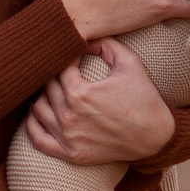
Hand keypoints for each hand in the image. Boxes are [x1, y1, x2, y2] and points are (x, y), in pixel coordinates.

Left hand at [21, 38, 176, 166]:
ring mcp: (68, 137)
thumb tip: (84, 37)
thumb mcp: (130, 63)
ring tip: (56, 90)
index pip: (58, 68)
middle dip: (55, 75)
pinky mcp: (70, 154)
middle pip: (46, 87)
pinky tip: (41, 113)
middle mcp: (69, 116)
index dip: (67, 58)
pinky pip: (37, 138)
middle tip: (65, 71)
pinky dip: (32, 124)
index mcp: (80, 93)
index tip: (76, 58)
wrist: (156, 137)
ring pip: (37, 109)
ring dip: (43, 96)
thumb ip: (105, 43)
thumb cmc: (144, 98)